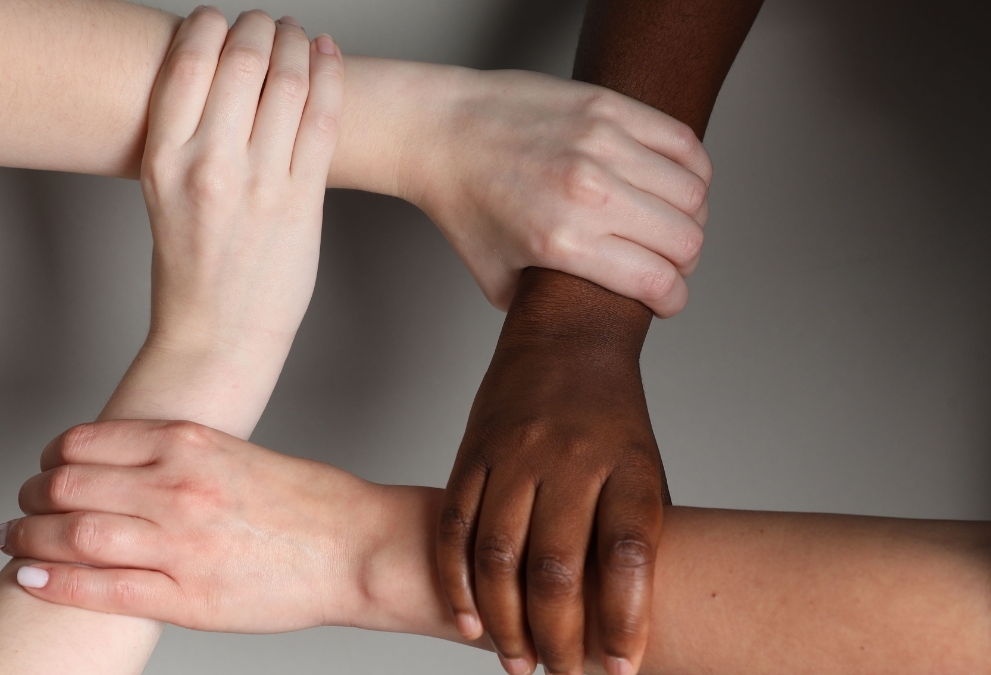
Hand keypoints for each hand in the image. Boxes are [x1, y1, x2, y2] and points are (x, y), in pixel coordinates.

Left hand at [0, 420, 384, 631]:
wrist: (356, 547)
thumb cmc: (308, 501)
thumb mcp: (236, 454)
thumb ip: (181, 458)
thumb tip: (129, 471)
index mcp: (189, 444)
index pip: (88, 442)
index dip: (52, 456)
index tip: (45, 465)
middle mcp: (176, 487)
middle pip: (69, 486)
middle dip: (32, 496)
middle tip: (20, 504)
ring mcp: (178, 544)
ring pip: (74, 536)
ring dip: (28, 536)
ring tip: (11, 539)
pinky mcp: (186, 597)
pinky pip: (102, 590)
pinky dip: (55, 582)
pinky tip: (30, 577)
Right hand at [99, 8, 343, 435]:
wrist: (216, 337)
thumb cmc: (190, 270)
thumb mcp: (162, 194)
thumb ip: (187, 137)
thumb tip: (217, 79)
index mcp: (164, 158)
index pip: (191, 60)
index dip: (212, 24)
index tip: (221, 19)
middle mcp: (210, 165)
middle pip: (245, 61)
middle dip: (259, 27)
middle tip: (265, 23)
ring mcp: (261, 183)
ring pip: (289, 83)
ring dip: (296, 45)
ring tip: (296, 34)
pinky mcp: (302, 203)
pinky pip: (324, 121)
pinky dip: (330, 77)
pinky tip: (327, 56)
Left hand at [399, 68, 711, 315]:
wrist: (439, 132)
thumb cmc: (464, 206)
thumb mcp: (497, 279)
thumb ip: (545, 305)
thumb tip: (585, 319)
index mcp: (561, 242)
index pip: (657, 281)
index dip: (672, 301)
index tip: (666, 301)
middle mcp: (587, 192)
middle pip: (686, 239)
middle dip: (684, 263)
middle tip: (666, 262)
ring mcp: (601, 144)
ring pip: (693, 192)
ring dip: (690, 216)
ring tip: (667, 222)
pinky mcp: (608, 107)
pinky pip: (683, 143)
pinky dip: (691, 170)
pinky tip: (670, 183)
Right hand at [437, 270, 667, 674]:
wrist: (566, 337)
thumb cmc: (613, 418)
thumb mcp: (645, 468)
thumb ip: (634, 534)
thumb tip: (629, 619)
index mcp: (626, 464)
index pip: (627, 552)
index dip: (626, 618)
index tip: (622, 668)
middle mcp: (569, 459)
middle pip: (557, 566)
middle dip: (559, 638)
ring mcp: (515, 454)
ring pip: (499, 554)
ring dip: (504, 621)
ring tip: (517, 662)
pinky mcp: (473, 453)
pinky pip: (455, 526)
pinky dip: (457, 581)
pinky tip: (468, 620)